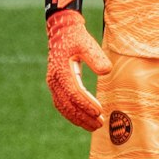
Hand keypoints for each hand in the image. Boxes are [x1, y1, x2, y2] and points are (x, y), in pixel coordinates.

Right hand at [46, 9, 111, 130]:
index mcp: (61, 71)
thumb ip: (96, 57)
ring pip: (63, 107)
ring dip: (77, 118)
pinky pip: (61, 104)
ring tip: (93, 126)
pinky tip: (82, 119)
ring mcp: (53, 84)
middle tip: (99, 124)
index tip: (99, 111)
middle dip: (83, 116)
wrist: (62, 32)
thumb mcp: (87, 44)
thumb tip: (105, 72)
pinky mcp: (56, 85)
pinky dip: (71, 114)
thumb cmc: (77, 38)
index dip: (86, 104)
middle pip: (67, 104)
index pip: (74, 92)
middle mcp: (54, 80)